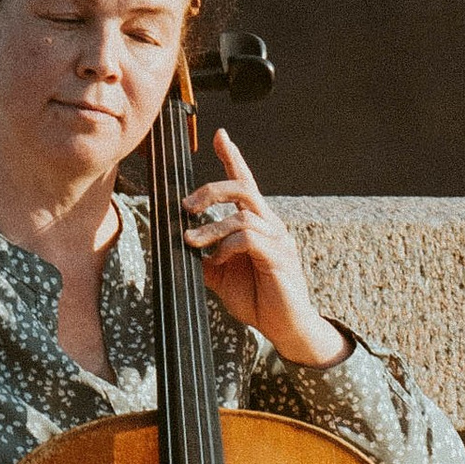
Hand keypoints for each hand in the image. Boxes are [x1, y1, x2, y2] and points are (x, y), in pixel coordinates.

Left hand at [182, 133, 348, 367]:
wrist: (285, 328)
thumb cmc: (256, 299)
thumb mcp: (220, 275)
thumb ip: (205, 256)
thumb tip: (178, 244)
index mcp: (257, 224)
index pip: (246, 183)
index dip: (233, 158)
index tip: (219, 135)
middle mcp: (271, 225)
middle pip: (244, 189)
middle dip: (211, 191)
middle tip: (186, 207)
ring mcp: (278, 240)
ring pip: (242, 215)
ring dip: (210, 228)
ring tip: (191, 243)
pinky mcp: (279, 258)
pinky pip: (249, 239)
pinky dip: (227, 246)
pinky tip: (217, 261)